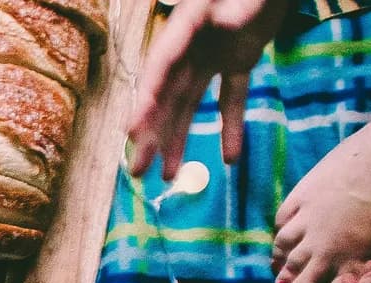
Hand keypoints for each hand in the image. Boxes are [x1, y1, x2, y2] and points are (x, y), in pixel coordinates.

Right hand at [126, 0, 289, 178]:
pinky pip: (231, 97)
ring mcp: (212, 55)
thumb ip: (232, 11)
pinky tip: (229, 158)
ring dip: (179, 139)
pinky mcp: (237, 60)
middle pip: (167, 96)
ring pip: (191, 103)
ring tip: (170, 177)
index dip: (146, 101)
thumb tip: (225, 25)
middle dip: (153, 134)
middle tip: (138, 171)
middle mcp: (191, 46)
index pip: (160, 69)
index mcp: (185, 26)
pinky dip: (231, 125)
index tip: (133, 132)